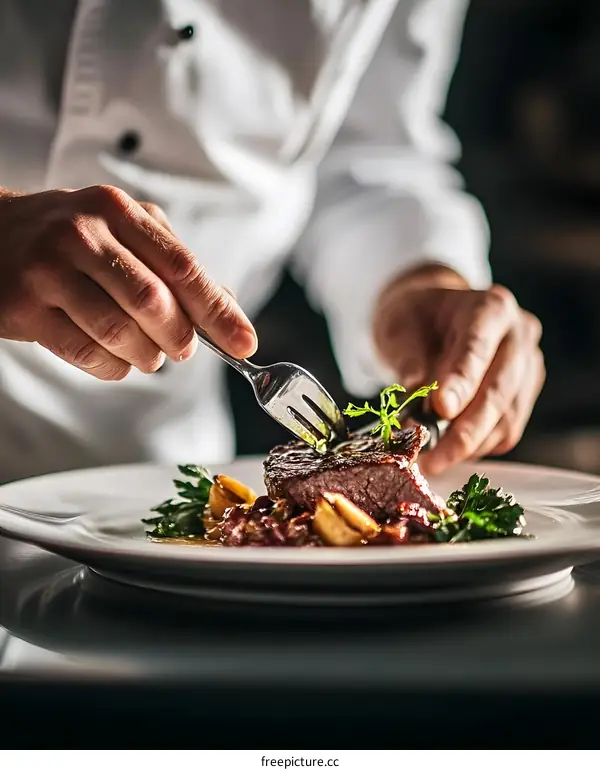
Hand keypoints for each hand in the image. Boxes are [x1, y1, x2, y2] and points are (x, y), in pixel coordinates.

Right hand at [0, 186, 256, 379]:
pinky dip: (112, 367)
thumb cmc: (70, 240)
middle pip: (153, 302)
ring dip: (146, 357)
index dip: (219, 312)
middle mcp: (83, 234)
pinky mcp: (23, 306)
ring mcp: (49, 269)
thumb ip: (173, 266)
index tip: (244, 343)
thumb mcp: (123, 233)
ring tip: (148, 357)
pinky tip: (116, 360)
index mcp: (118, 212)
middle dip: (178, 338)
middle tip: (181, 350)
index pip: (183, 267)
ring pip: (119, 331)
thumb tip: (227, 309)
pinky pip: (84, 352)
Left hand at [372, 265, 544, 474]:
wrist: (431, 321)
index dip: (461, 381)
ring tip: (431, 459)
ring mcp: (527, 367)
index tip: (440, 409)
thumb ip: (408, 359)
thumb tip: (417, 396)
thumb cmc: (416, 320)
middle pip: (499, 390)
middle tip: (431, 455)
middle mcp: (518, 335)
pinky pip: (505, 432)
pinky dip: (476, 448)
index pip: (478, 347)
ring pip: (506, 419)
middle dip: (464, 430)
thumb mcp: (399, 328)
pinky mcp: (524, 396)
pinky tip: (449, 451)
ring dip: (467, 446)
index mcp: (490, 308)